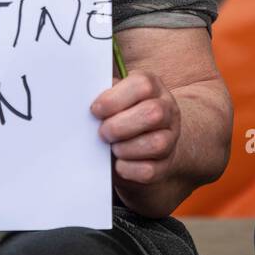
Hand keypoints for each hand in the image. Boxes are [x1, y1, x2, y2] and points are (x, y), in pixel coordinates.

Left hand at [91, 70, 181, 192]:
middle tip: (103, 132)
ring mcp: (171, 138)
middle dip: (120, 125)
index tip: (95, 110)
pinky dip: (129, 169)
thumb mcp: (117, 96)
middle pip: (153, 113)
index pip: (142, 85)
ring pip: (156, 143)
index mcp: (153, 87)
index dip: (115, 99)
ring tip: (112, 148)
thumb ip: (106, 95)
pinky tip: (119, 164)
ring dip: (125, 148)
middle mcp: (167, 110)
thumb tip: (84, 99)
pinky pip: (150, 170)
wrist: (146, 141)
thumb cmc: (123, 113)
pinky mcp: (166, 165)